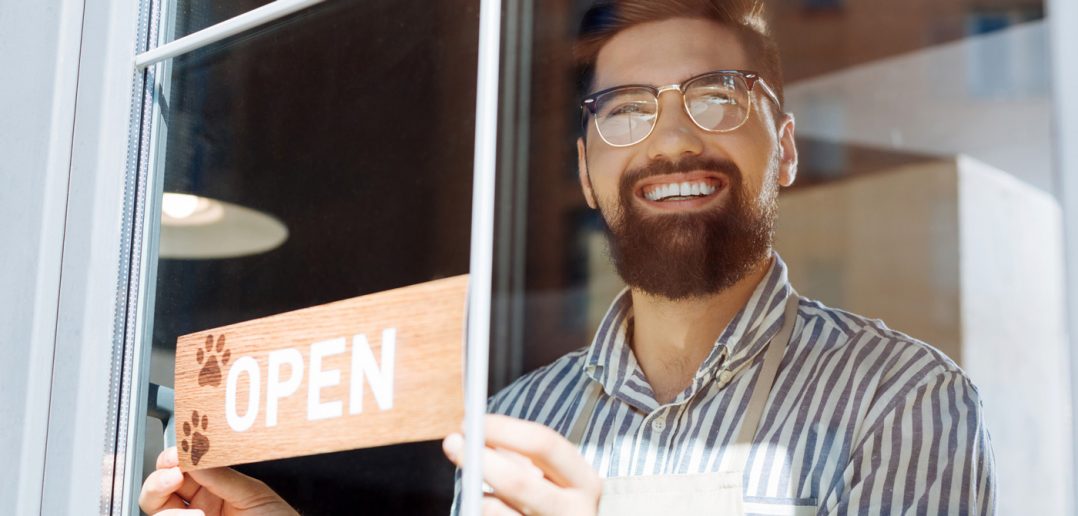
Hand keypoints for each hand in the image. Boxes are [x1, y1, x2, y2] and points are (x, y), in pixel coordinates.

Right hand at [139, 447, 297, 515]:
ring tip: (199, 515)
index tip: (175, 456)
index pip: (177, 472)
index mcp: (211, 491)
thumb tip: (194, 453)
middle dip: (158, 483)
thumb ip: (221, 475)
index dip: (170, 461)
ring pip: (158, 515)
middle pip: (156, 495)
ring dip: (171, 513)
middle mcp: (196, 510)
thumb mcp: (252, 493)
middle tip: (173, 478)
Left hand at [442, 415, 600, 515]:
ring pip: (495, 508)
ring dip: (476, 489)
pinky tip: (485, 503)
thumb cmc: (555, 503)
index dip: (505, 429)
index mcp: (585, 482)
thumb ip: (518, 456)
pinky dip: (482, 508)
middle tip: (453, 443)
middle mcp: (575, 510)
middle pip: (518, 481)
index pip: (545, 445)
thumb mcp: (551, 478)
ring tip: (474, 480)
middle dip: (480, 459)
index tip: (474, 421)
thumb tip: (472, 432)